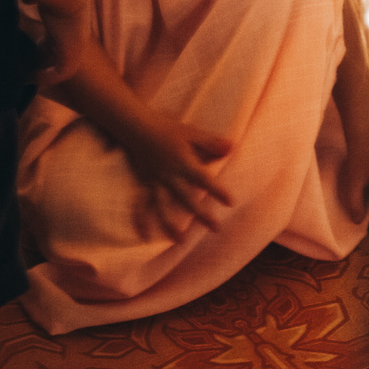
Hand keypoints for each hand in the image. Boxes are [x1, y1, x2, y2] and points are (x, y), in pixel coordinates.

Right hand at [120, 116, 235, 238]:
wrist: (136, 127)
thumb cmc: (166, 128)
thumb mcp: (191, 133)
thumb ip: (211, 143)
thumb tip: (231, 147)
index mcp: (183, 163)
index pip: (204, 179)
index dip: (217, 191)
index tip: (230, 202)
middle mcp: (169, 176)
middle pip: (186, 199)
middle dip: (201, 215)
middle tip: (216, 228)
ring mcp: (154, 182)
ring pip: (163, 207)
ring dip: (171, 225)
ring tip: (181, 241)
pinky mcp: (143, 184)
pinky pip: (140, 204)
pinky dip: (141, 220)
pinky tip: (144, 235)